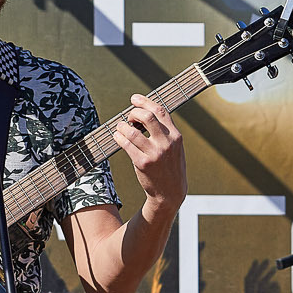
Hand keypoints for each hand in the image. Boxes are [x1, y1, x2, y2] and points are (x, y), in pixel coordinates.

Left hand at [118, 94, 184, 211]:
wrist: (170, 193)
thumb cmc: (170, 167)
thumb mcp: (175, 148)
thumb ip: (165, 132)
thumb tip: (144, 114)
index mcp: (176, 136)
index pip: (160, 111)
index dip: (145, 102)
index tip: (134, 99)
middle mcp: (167, 143)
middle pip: (147, 117)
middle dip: (133, 113)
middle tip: (128, 117)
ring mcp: (155, 153)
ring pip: (133, 131)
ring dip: (122, 126)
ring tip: (120, 128)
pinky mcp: (143, 163)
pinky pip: (126, 145)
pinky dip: (119, 137)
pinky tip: (117, 137)